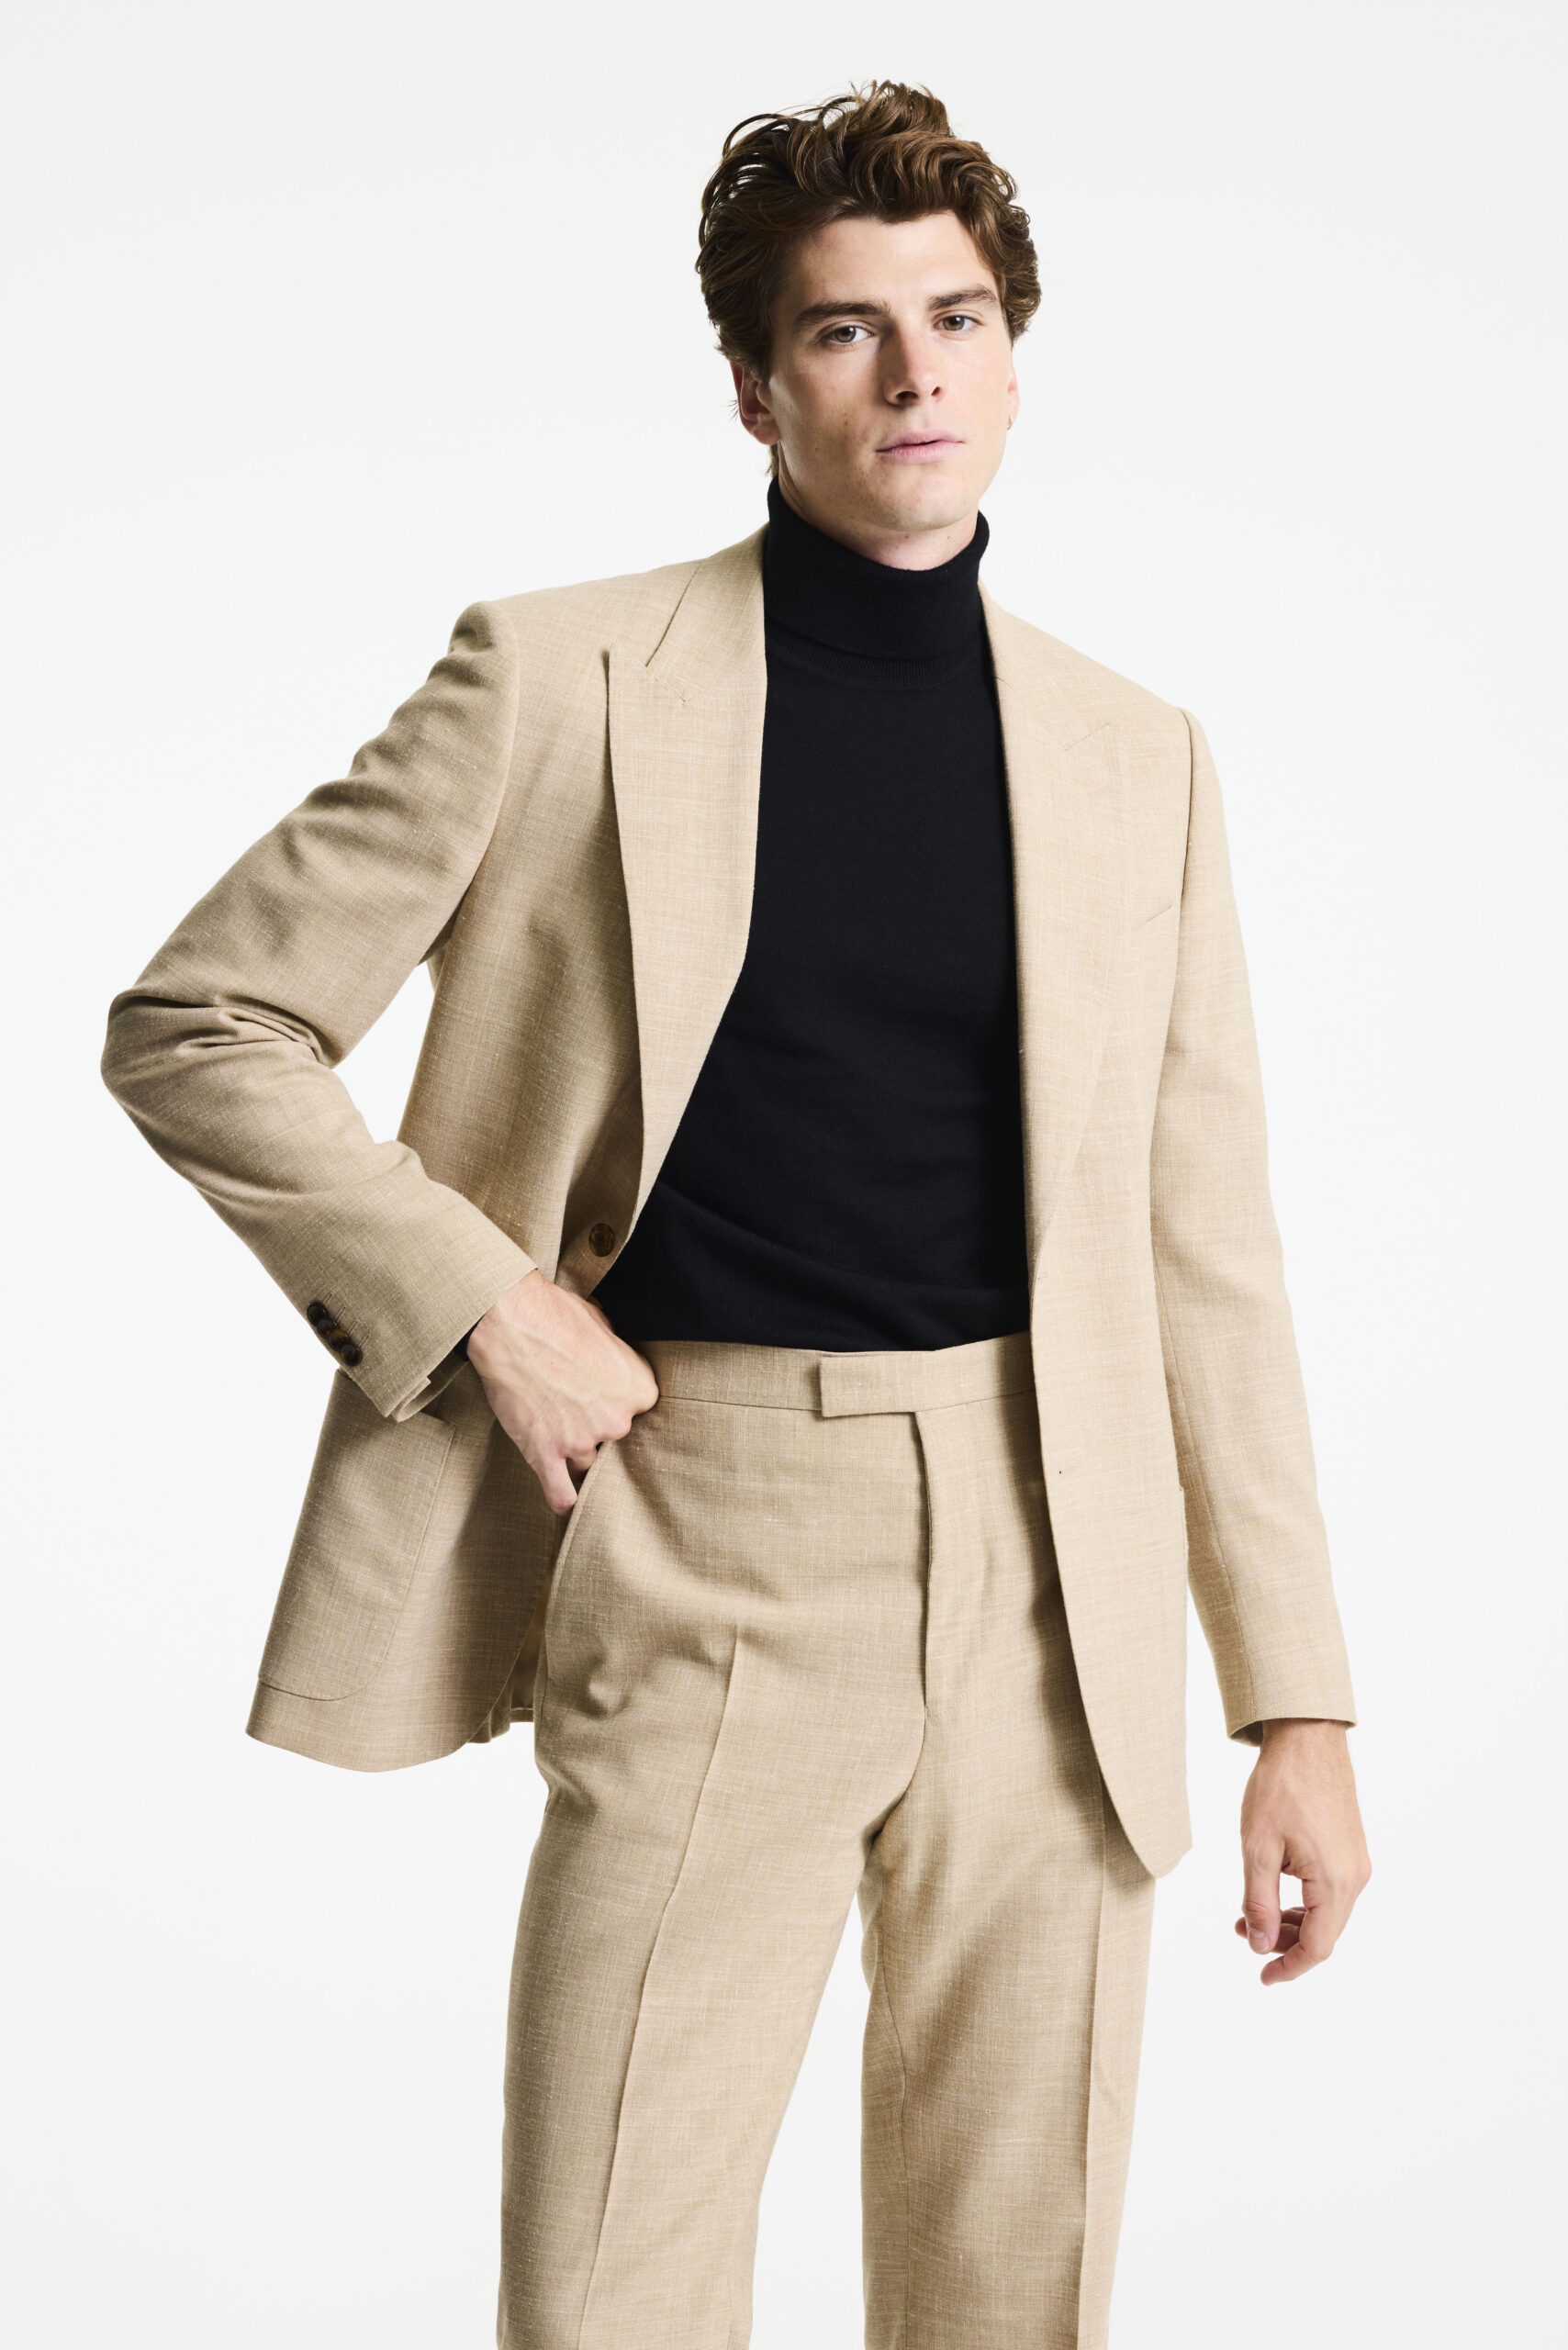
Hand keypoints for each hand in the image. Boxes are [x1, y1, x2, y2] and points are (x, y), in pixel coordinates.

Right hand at [465, 1270, 658, 1513]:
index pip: (638, 1411)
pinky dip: (563, 1497)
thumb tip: (614, 1366)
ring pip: (586, 1461)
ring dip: (571, 1449)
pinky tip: (564, 1497)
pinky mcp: (545, 1454)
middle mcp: (617, 1421)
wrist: (509, 1324)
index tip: (599, 1394)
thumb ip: (617, 1358)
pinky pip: (561, 1493)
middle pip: (612, 1438)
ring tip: (553, 1426)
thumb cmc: (554, 1316)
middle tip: (570, 1404)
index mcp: (639, 1390)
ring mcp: (580, 1441)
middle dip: (593, 1425)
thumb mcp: (603, 1326)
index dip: (616, 1402)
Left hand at [1234, 1719, 1370, 1985]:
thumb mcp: (1257, 1848)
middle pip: (1323, 1933)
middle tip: (1242, 1934)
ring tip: (1249, 1914)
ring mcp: (1356, 1861)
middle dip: (1283, 1942)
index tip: (1263, 1978)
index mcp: (1335, 1882)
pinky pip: (1329, 1890)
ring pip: (1326, 1913)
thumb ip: (1258, 1902)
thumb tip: (1260, 1945)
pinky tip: (1273, 1890)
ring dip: (1290, 1921)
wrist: (1308, 1738)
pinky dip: (1302, 1901)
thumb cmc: (1280, 1787)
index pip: (1317, 1947)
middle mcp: (1355, 1877)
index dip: (1289, 1967)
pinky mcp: (1350, 1847)